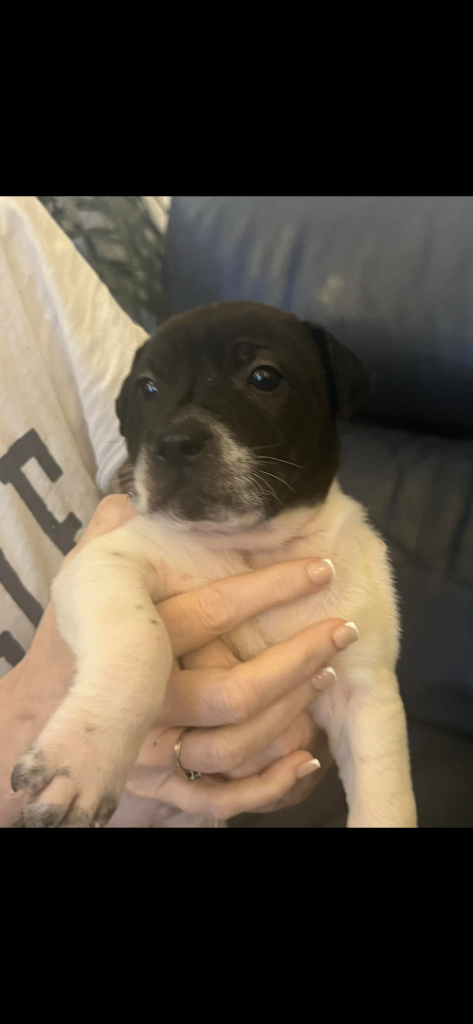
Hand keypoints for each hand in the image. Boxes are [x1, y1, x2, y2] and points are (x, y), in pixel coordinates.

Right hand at [0, 497, 351, 826]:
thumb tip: (131, 498)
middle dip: (298, 659)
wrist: (36, 716)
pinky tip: (307, 760)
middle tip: (341, 631)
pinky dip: (269, 787)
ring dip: (291, 714)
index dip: (270, 588)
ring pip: (234, 745)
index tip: (319, 571)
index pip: (211, 613)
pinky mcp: (161, 786)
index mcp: (132, 640)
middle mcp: (144, 701)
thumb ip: (108, 538)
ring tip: (325, 677)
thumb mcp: (85, 582)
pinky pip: (221, 798)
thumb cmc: (72, 640)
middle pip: (233, 691)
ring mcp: (151, 749)